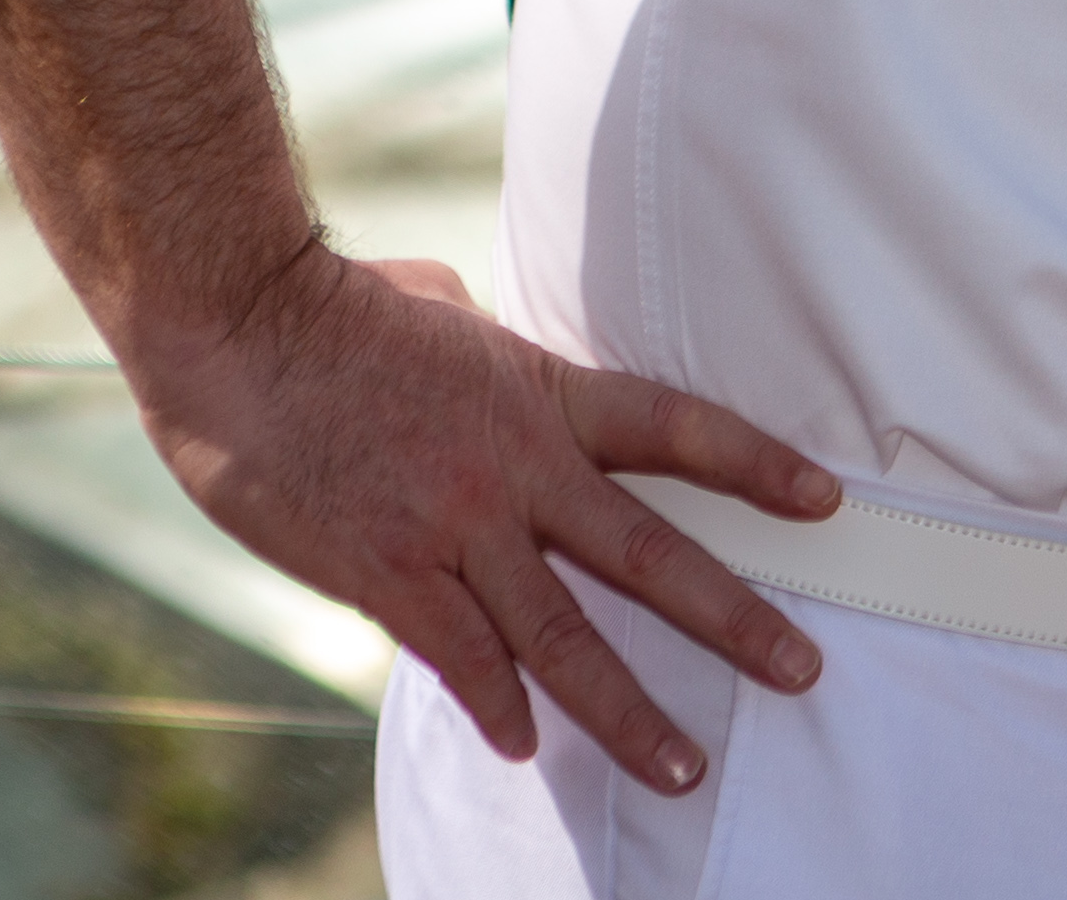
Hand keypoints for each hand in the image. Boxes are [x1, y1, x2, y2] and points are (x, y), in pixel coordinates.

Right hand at [129, 249, 841, 792]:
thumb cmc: (335, 302)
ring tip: (681, 764)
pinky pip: (459, 658)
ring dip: (627, 709)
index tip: (827, 501)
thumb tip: (478, 325)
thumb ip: (485, 340)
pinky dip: (495, 705)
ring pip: (564, 637)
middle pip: (650, 556)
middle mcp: (520, 470)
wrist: (239, 324)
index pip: (678, 429)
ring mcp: (455, 528)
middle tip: (801, 670)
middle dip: (734, 621)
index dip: (758, 466)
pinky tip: (523, 744)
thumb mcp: (446, 307)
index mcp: (545, 396)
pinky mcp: (386, 573)